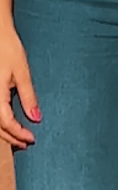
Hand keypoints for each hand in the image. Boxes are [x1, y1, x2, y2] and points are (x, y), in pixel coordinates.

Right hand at [0, 26, 36, 147]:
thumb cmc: (8, 50)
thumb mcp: (22, 73)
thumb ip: (28, 96)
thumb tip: (37, 118)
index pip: (6, 123)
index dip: (18, 134)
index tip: (32, 139)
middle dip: (11, 138)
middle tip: (26, 143)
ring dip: (3, 133)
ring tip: (19, 138)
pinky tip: (8, 124)